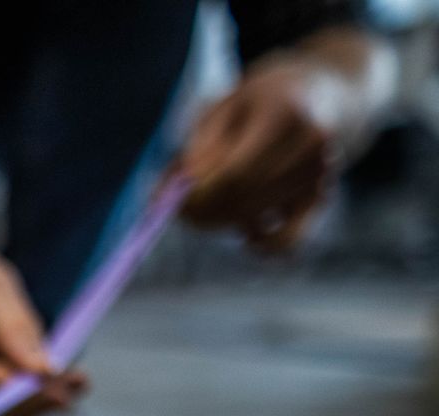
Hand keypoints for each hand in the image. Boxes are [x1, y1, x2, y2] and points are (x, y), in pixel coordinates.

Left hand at [179, 56, 343, 253]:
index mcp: (284, 112)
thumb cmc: (260, 102)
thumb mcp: (223, 109)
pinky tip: (248, 235)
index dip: (198, 195)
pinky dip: (265, 245)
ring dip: (222, 220)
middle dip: (203, 211)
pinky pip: (289, 240)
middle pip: (243, 198)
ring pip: (255, 218)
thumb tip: (165, 198)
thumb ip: (195, 151)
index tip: (174, 201)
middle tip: (181, 211)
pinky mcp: (322, 197)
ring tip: (209, 203)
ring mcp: (321, 172)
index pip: (233, 172)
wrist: (324, 95)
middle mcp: (311, 143)